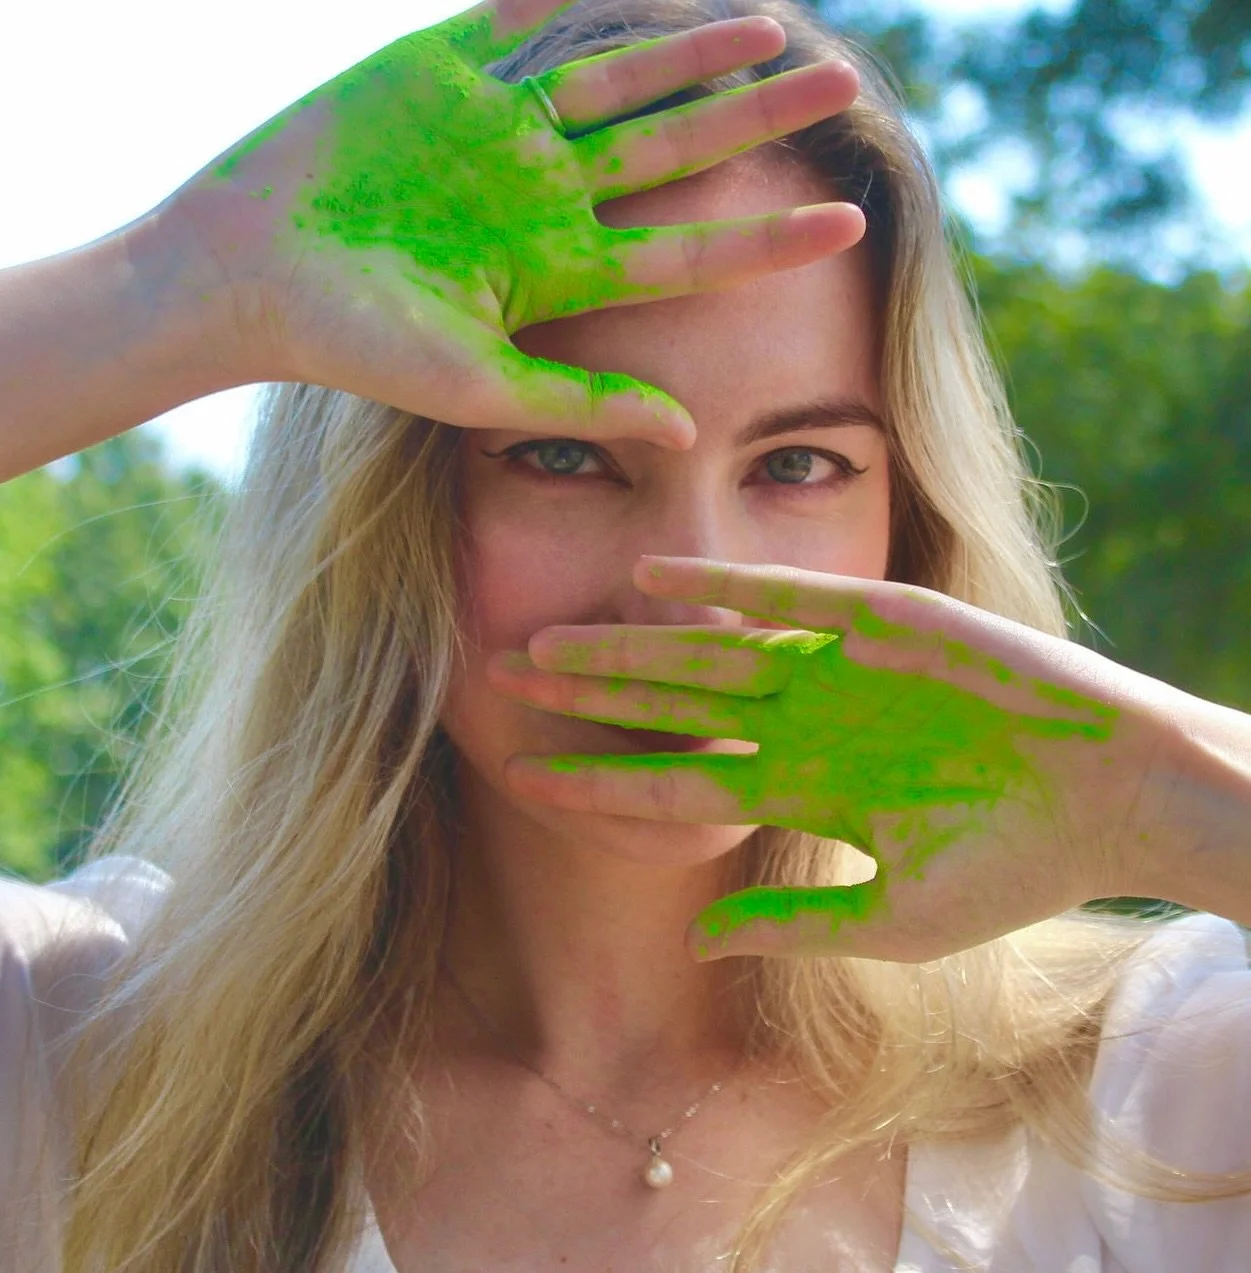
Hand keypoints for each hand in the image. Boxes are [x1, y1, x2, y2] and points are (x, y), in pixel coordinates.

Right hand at [157, 0, 863, 445]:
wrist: (250, 272)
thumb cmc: (359, 345)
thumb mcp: (482, 389)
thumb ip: (586, 406)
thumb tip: (692, 435)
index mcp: (560, 268)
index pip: (686, 251)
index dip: (766, 240)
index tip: (849, 225)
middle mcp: (545, 193)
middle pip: (671, 149)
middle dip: (752, 122)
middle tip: (839, 92)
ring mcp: (499, 128)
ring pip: (616, 77)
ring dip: (691, 50)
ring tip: (771, 30)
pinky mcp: (443, 67)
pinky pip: (527, 17)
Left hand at [488, 557, 1191, 962]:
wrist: (1112, 802)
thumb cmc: (1015, 870)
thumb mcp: (893, 920)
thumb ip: (793, 924)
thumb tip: (697, 941)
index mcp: (802, 787)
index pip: (675, 780)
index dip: (597, 778)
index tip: (522, 773)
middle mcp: (804, 721)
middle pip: (672, 704)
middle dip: (590, 696)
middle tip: (501, 678)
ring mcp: (837, 670)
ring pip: (707, 651)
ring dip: (630, 644)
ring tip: (549, 639)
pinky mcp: (882, 623)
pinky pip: (786, 600)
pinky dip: (719, 586)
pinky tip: (651, 576)